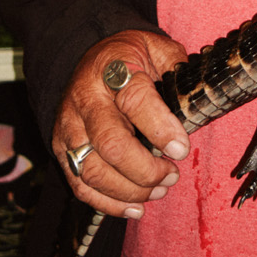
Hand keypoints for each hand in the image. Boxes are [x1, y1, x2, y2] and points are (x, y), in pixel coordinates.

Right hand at [53, 29, 192, 218]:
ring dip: (130, 191)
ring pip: (93, 171)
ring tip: (159, 190)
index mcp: (112, 70)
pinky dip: (108, 204)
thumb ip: (177, 68)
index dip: (160, 129)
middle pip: (110, 144)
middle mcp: (85, 99)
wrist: (90, 59)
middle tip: (172, 175)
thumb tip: (195, 102)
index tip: (181, 150)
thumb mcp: (157, 49)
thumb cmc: (130, 59)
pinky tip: (135, 207)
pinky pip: (80, 185)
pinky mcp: (62, 148)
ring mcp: (69, 127)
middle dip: (146, 170)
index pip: (134, 101)